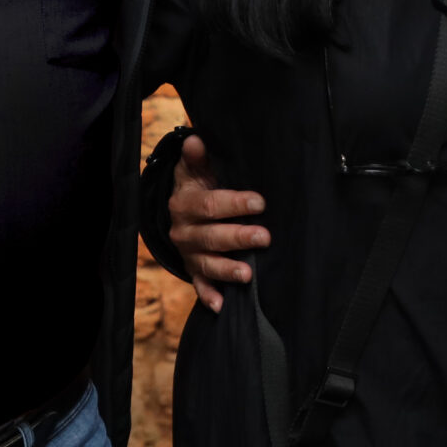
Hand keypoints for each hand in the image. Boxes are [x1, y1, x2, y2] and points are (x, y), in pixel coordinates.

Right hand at [166, 134, 270, 312]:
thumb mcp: (195, 169)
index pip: (210, 205)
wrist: (181, 210)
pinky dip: (209, 296)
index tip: (259, 202)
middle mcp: (184, 231)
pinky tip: (222, 306)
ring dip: (227, 270)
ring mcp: (188, 253)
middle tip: (265, 236)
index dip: (234, 203)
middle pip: (211, 236)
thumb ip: (197, 157)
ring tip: (248, 275)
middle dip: (238, 237)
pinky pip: (199, 286)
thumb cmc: (197, 185)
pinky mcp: (193, 271)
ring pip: (207, 264)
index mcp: (185, 204)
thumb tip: (195, 140)